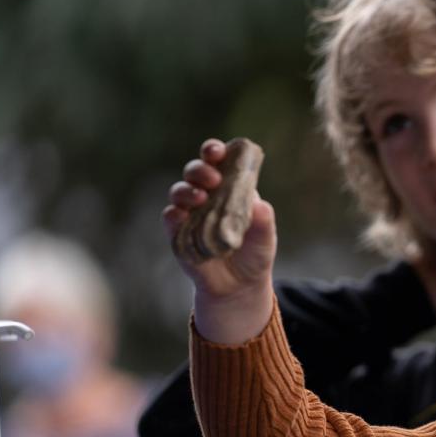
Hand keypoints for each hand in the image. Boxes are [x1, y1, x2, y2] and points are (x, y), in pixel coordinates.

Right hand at [163, 138, 275, 342]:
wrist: (240, 286)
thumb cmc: (254, 253)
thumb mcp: (265, 237)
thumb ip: (263, 220)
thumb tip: (260, 205)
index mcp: (230, 187)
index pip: (219, 161)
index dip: (214, 151)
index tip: (216, 151)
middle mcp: (207, 195)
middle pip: (195, 171)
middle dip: (200, 169)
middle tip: (212, 179)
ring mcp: (190, 213)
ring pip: (179, 191)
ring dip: (186, 190)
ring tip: (200, 198)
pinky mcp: (178, 233)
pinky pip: (170, 218)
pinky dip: (173, 214)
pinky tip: (180, 215)